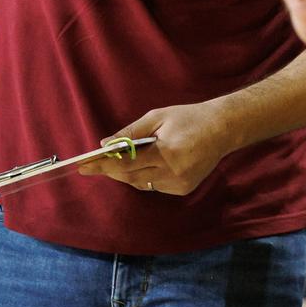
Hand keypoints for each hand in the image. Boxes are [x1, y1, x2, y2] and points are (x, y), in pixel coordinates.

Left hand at [77, 102, 237, 196]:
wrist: (222, 129)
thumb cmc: (188, 118)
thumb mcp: (157, 117)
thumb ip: (130, 133)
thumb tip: (105, 144)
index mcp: (166, 152)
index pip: (127, 163)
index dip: (103, 166)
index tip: (83, 167)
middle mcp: (173, 172)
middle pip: (131, 177)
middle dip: (111, 171)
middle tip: (93, 164)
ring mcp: (180, 184)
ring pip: (142, 184)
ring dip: (127, 174)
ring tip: (116, 162)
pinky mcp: (184, 189)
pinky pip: (155, 185)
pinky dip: (145, 176)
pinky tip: (145, 164)